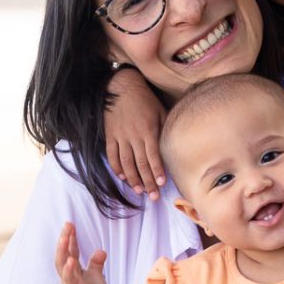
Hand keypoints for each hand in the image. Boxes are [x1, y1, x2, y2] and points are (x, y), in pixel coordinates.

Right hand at [55, 221, 110, 283]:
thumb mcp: (96, 273)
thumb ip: (96, 262)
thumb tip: (101, 251)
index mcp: (73, 268)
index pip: (70, 250)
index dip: (69, 237)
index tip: (70, 224)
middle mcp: (68, 273)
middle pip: (63, 254)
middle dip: (64, 239)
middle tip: (67, 225)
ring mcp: (70, 282)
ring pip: (62, 265)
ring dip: (62, 251)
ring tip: (64, 238)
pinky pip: (70, 279)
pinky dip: (69, 270)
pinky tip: (70, 260)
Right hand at [105, 68, 166, 199]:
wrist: (121, 87)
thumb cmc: (145, 99)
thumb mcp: (160, 110)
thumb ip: (166, 128)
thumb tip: (174, 143)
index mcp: (148, 131)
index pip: (153, 156)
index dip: (157, 171)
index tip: (162, 184)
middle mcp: (134, 136)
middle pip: (141, 164)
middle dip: (148, 182)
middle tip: (153, 196)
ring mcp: (120, 137)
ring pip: (126, 163)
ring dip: (132, 179)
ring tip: (139, 191)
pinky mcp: (110, 135)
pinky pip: (112, 155)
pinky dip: (116, 167)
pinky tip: (122, 177)